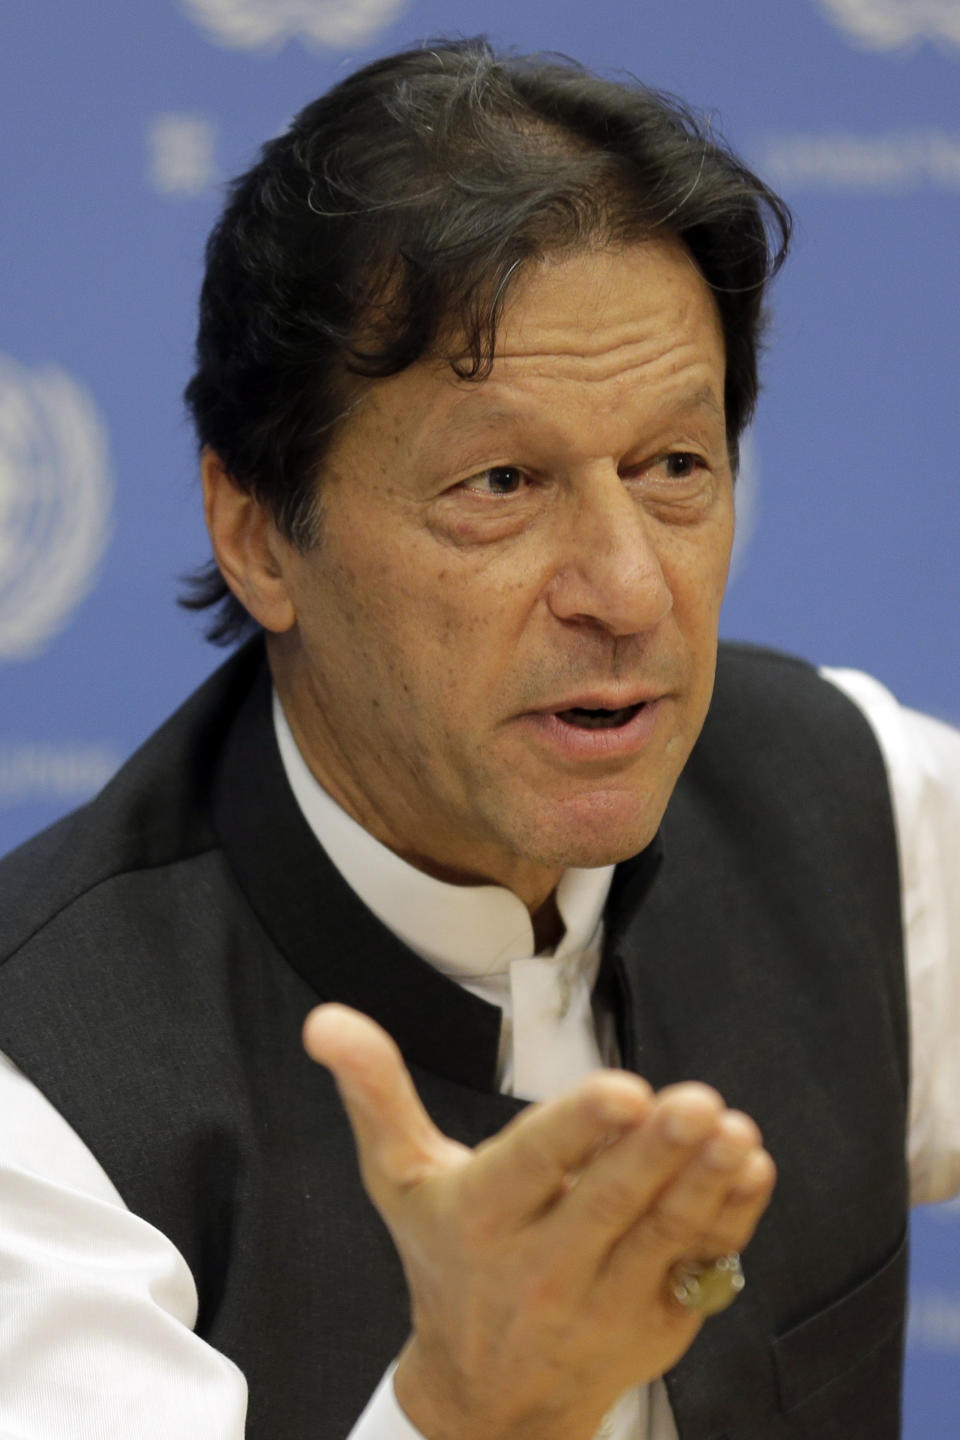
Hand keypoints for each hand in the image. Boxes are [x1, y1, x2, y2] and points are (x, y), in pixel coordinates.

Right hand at [303, 1004, 774, 1439]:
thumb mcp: (400, 1180)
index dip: (578, 1129)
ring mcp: (606, 1300)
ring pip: (663, 1233)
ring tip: (734, 1132)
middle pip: (608, 1202)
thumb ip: (374, 1092)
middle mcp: (543, 1265)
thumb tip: (325, 1021)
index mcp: (481, 1216)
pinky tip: (751, 1168)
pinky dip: (733, 1218)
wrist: (486, 1398)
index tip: (622, 1090)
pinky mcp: (658, 1321)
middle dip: (656, 1151)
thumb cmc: (443, 1263)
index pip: (534, 1165)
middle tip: (698, 1102)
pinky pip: (703, 1264)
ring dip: (704, 1181)